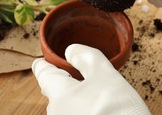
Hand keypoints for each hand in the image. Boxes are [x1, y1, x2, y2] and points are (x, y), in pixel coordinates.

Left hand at [32, 44, 149, 114]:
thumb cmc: (118, 112)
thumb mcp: (105, 75)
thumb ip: (86, 57)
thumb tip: (70, 51)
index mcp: (58, 96)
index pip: (43, 73)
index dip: (45, 63)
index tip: (44, 60)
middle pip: (55, 92)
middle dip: (66, 82)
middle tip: (80, 74)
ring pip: (67, 107)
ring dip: (78, 99)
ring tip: (98, 95)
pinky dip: (84, 110)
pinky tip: (100, 110)